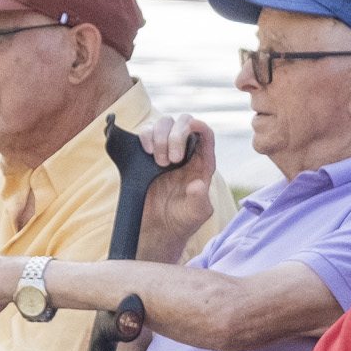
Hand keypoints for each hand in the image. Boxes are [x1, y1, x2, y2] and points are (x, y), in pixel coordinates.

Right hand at [132, 116, 216, 262]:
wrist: (158, 228)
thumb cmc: (182, 220)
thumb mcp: (197, 214)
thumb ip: (200, 200)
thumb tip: (198, 184)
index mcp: (202, 162)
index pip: (205, 134)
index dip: (200, 126)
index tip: (191, 128)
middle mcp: (186, 152)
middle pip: (184, 122)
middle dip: (177, 134)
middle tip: (172, 160)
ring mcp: (166, 150)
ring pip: (164, 123)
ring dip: (160, 136)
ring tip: (159, 162)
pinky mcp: (148, 153)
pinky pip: (146, 132)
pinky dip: (145, 136)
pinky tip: (147, 152)